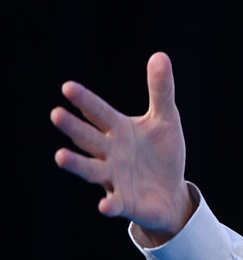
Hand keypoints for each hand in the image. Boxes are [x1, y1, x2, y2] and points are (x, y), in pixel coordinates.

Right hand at [51, 52, 192, 244]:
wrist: (170, 192)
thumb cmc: (162, 152)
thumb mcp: (165, 118)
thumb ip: (161, 90)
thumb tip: (160, 55)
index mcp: (119, 131)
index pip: (99, 113)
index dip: (85, 101)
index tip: (67, 87)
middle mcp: (110, 153)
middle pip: (89, 138)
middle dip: (73, 127)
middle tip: (56, 114)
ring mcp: (114, 179)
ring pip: (91, 170)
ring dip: (76, 164)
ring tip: (60, 156)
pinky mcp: (125, 202)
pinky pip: (115, 204)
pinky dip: (109, 204)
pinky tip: (105, 205)